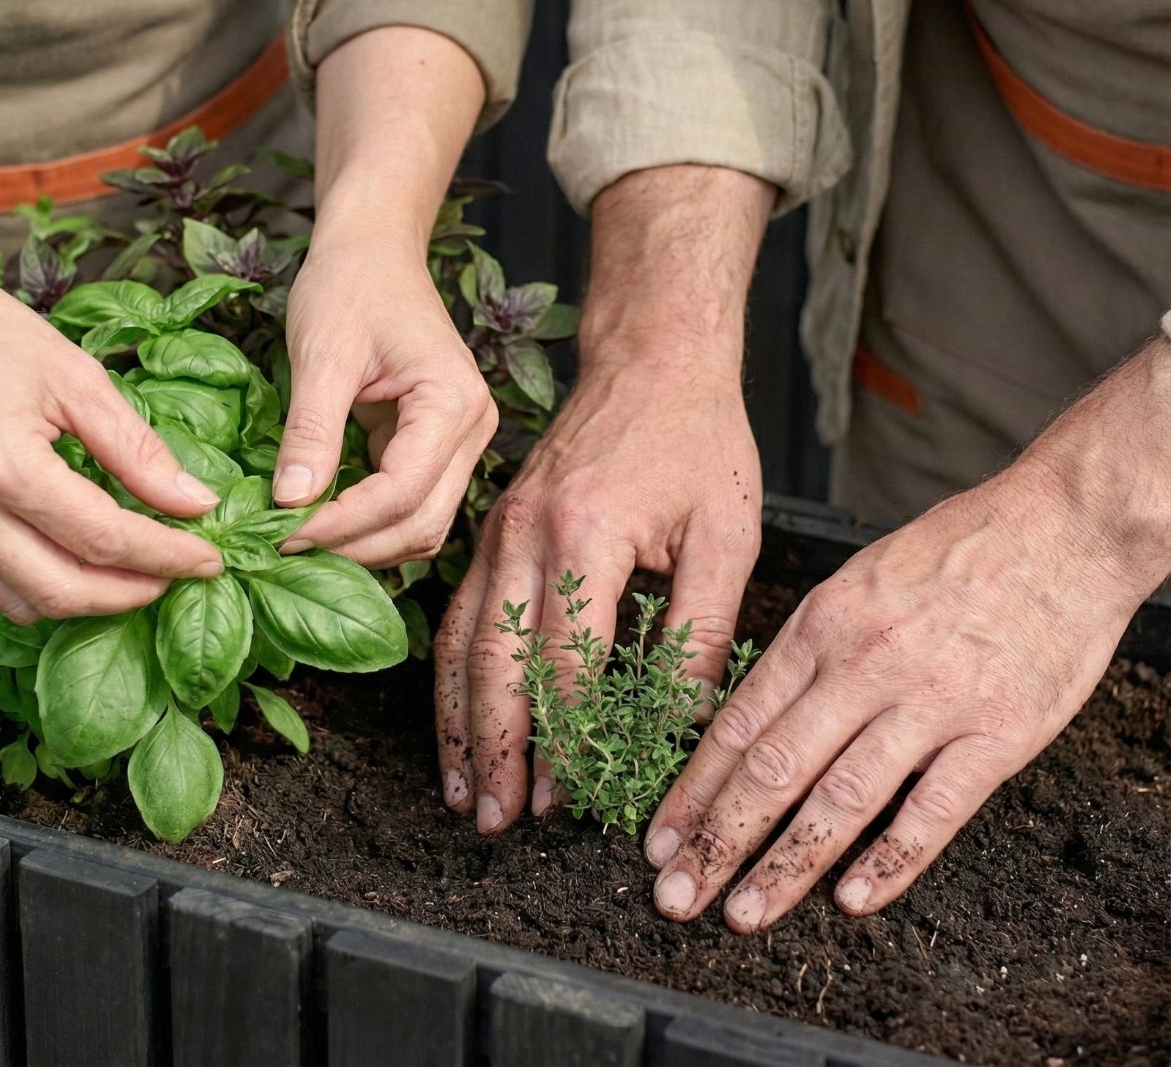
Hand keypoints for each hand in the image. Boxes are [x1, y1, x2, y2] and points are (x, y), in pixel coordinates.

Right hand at [0, 248, 223, 622]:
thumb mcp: (77, 377)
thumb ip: (138, 449)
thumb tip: (196, 502)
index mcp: (0, 463)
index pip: (102, 538)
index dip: (167, 555)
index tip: (211, 557)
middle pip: (64, 589)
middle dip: (135, 591)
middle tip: (182, 571)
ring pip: (24, 603)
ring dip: (90, 601)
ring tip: (139, 572)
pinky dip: (42, 591)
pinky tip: (79, 565)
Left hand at [272, 229, 496, 565]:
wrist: (372, 248)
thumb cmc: (350, 285)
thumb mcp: (321, 354)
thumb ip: (311, 431)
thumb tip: (290, 503)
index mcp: (453, 402)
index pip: (403, 492)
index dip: (342, 523)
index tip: (282, 534)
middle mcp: (471, 428)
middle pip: (421, 522)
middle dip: (355, 545)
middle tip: (283, 546)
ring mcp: (459, 440)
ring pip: (420, 523)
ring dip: (364, 542)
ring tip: (299, 539)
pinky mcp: (436, 445)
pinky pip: (409, 503)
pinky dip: (368, 521)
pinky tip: (321, 519)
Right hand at [433, 356, 762, 832]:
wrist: (651, 358)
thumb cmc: (695, 437)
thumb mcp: (725, 533)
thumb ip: (702, 629)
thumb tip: (683, 720)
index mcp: (584, 533)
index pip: (565, 660)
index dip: (567, 738)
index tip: (573, 799)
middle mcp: (524, 532)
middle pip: (495, 659)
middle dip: (496, 748)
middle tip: (495, 820)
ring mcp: (499, 527)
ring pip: (462, 639)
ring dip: (460, 720)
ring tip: (463, 788)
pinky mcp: (493, 526)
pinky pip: (459, 608)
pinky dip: (453, 671)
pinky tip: (458, 715)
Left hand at [644, 339, 1170, 931]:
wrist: (1059, 529)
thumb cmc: (952, 550)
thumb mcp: (855, 579)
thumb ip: (808, 648)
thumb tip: (755, 714)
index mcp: (821, 626)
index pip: (737, 722)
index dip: (693, 788)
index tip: (659, 837)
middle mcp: (863, 667)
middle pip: (773, 768)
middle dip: (717, 839)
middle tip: (674, 894)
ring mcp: (930, 703)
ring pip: (840, 800)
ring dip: (785, 865)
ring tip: (742, 913)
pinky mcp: (996, 734)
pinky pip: (934, 811)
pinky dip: (890, 862)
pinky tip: (852, 901)